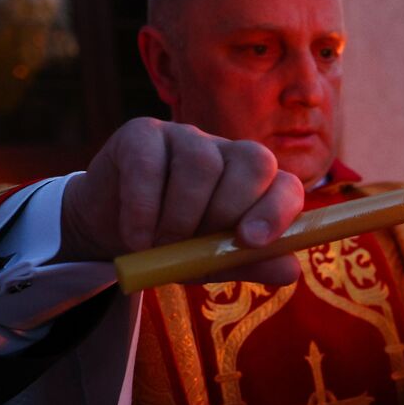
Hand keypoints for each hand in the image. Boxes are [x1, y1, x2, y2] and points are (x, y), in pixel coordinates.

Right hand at [58, 118, 304, 283]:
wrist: (113, 235)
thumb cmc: (176, 247)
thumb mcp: (215, 263)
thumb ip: (251, 264)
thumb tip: (290, 271)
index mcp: (258, 184)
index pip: (288, 185)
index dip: (277, 211)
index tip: (250, 242)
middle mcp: (230, 153)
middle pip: (254, 163)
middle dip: (226, 214)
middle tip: (193, 249)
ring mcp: (188, 137)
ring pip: (203, 163)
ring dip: (181, 218)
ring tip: (161, 247)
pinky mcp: (143, 133)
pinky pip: (150, 164)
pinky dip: (143, 210)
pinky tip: (137, 238)